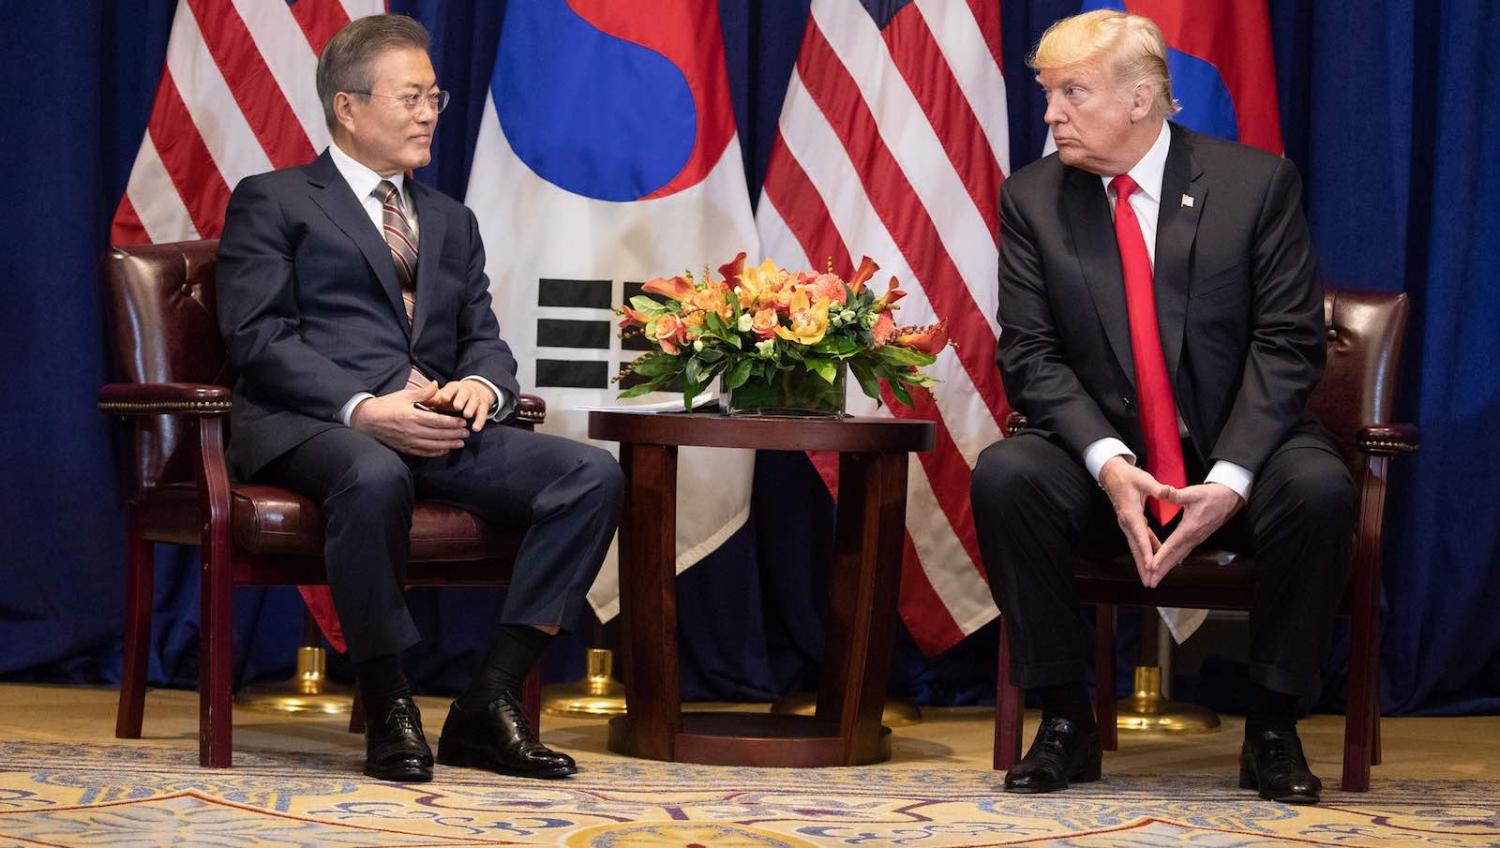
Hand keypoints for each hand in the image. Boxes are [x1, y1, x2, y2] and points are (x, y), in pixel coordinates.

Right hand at [350, 382, 469, 456]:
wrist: (366, 420)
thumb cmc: (385, 406)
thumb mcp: (403, 396)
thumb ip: (422, 393)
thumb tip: (436, 385)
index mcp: (412, 416)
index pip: (437, 421)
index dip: (452, 423)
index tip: (463, 422)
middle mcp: (412, 431)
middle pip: (438, 434)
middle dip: (454, 434)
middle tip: (467, 433)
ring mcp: (409, 441)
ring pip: (433, 445)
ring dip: (448, 444)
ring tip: (461, 443)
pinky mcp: (405, 448)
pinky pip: (424, 452)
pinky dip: (436, 452)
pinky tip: (445, 450)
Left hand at [426, 379, 496, 431]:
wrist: (475, 393)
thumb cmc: (453, 397)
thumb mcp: (443, 396)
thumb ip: (431, 398)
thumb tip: (418, 400)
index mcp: (455, 387)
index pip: (451, 388)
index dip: (447, 393)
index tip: (443, 398)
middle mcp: (467, 390)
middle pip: (464, 394)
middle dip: (461, 399)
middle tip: (457, 406)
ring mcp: (476, 398)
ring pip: (474, 402)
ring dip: (471, 408)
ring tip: (467, 415)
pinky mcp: (483, 406)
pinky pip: (483, 413)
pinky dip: (480, 420)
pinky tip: (476, 428)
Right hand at [1098, 456, 1168, 586]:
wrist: (1113, 475)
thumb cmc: (1128, 476)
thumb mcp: (1144, 479)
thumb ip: (1157, 488)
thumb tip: (1169, 491)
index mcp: (1131, 513)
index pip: (1140, 536)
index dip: (1146, 552)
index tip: (1151, 565)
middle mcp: (1127, 523)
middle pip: (1136, 548)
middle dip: (1142, 567)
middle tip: (1149, 582)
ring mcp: (1128, 525)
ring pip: (1136, 547)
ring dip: (1143, 563)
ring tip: (1150, 578)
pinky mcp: (1132, 524)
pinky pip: (1140, 541)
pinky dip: (1146, 552)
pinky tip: (1154, 559)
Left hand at [1147, 483, 1243, 586]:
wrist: (1229, 498)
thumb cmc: (1211, 495)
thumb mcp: (1194, 492)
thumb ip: (1177, 494)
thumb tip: (1165, 491)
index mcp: (1190, 527)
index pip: (1172, 545)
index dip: (1161, 556)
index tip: (1151, 567)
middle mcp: (1193, 537)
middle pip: (1175, 557)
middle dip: (1162, 571)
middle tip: (1150, 583)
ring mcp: (1196, 540)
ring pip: (1179, 558)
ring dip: (1166, 569)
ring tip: (1155, 580)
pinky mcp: (1197, 538)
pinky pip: (1183, 553)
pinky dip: (1173, 562)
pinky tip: (1167, 567)